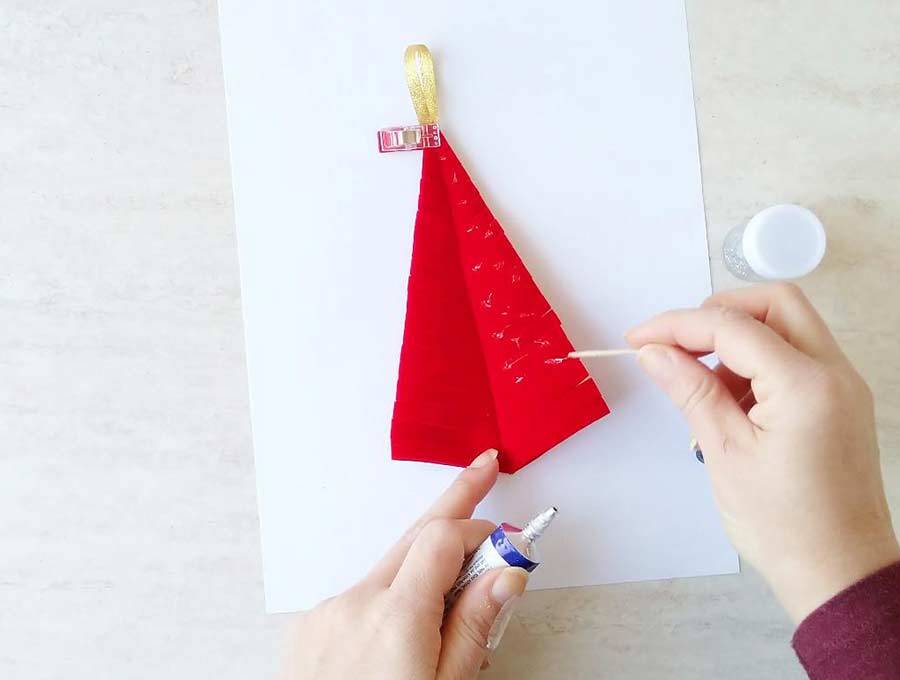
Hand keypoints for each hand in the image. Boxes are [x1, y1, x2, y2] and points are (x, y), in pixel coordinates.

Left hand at [281, 449, 527, 679]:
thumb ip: (473, 629)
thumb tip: (505, 574)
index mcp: (395, 619)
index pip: (442, 538)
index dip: (480, 530)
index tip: (510, 539)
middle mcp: (354, 603)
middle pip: (414, 534)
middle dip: (454, 501)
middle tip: (484, 467)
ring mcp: (325, 613)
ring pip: (388, 570)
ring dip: (423, 570)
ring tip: (453, 601)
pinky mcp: (308, 627)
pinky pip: (360, 597)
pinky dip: (389, 599)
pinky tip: (403, 633)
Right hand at [627, 283, 899, 621]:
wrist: (839, 573)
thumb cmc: (784, 524)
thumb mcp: (725, 452)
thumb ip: (690, 391)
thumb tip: (653, 352)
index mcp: (806, 384)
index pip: (732, 326)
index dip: (677, 325)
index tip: (637, 339)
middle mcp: (834, 372)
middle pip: (774, 303)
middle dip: (718, 312)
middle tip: (676, 344)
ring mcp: (842, 385)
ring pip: (787, 325)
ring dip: (738, 338)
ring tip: (701, 385)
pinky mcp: (839, 402)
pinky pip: (796, 357)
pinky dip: (757, 361)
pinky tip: (729, 400)